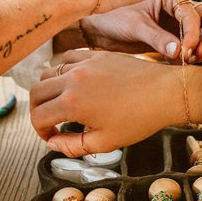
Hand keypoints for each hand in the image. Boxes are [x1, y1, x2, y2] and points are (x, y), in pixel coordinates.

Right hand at [29, 50, 201, 155]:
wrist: (165, 93)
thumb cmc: (139, 120)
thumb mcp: (104, 142)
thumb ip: (72, 146)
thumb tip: (53, 143)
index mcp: (72, 103)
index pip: (38, 117)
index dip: (40, 131)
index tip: (52, 137)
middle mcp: (73, 79)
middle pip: (36, 92)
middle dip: (37, 110)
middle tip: (49, 121)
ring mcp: (84, 63)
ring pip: (48, 72)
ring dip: (49, 89)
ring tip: (61, 103)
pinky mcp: (96, 54)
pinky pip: (68, 58)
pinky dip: (64, 70)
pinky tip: (75, 82)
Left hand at [78, 0, 201, 62]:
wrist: (95, 28)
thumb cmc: (110, 16)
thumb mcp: (134, 25)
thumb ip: (157, 38)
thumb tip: (178, 52)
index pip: (192, 12)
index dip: (193, 33)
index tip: (185, 50)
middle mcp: (176, 6)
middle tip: (200, 55)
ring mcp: (175, 22)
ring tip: (193, 61)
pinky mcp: (170, 38)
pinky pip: (188, 46)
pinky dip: (190, 56)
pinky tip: (182, 66)